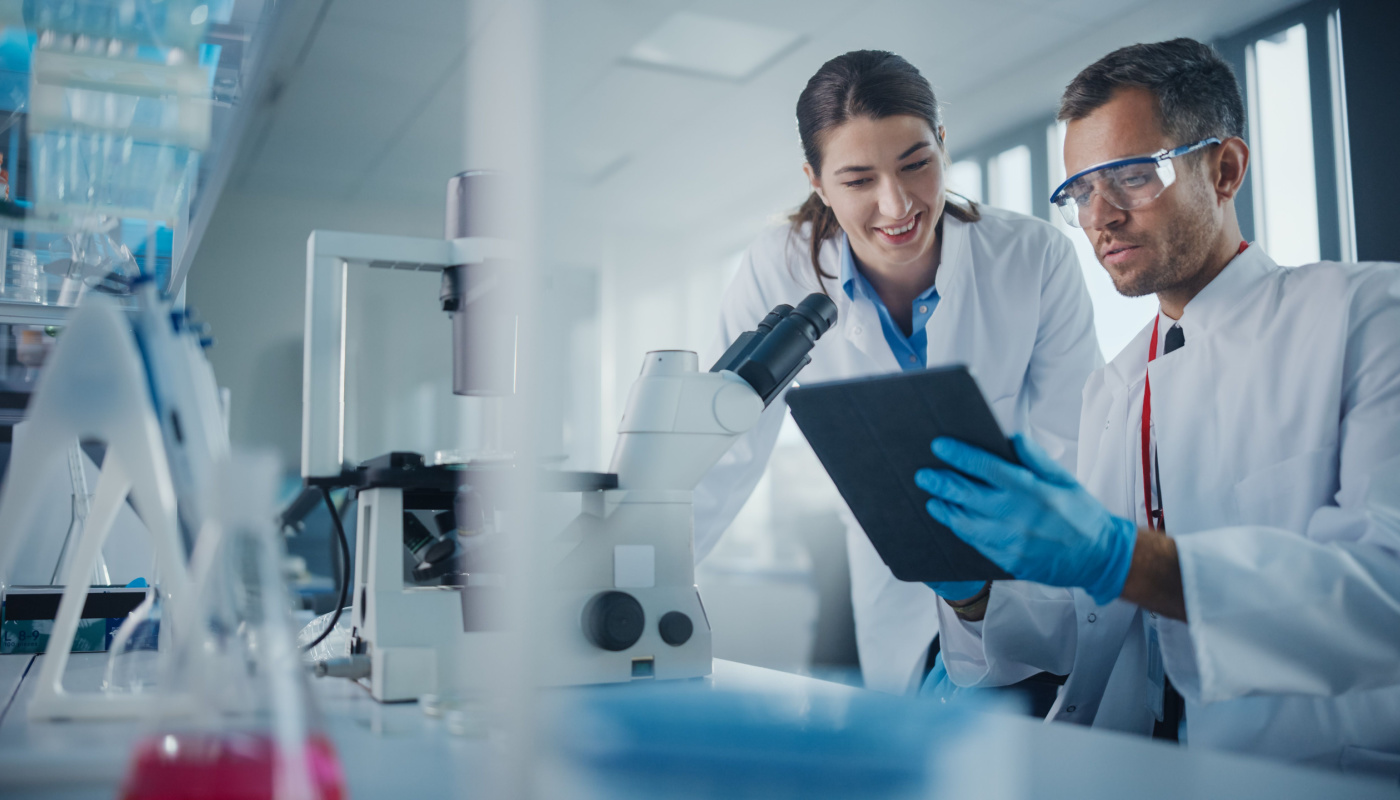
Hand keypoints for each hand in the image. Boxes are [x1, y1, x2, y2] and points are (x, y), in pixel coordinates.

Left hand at [914, 434, 1136, 605]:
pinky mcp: (1009, 561)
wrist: (1101, 558)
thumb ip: (1035, 459)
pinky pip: (977, 543)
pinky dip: (961, 529)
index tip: (939, 446)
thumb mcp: (1065, 480)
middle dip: (941, 482)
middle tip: (923, 474)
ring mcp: (1012, 542)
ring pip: (966, 523)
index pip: (986, 468)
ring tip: (932, 498)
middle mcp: (1018, 516)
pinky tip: (952, 520)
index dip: (959, 455)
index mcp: (1033, 491)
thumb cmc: (1083, 515)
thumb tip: (1010, 439)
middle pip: (967, 495)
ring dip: (945, 509)